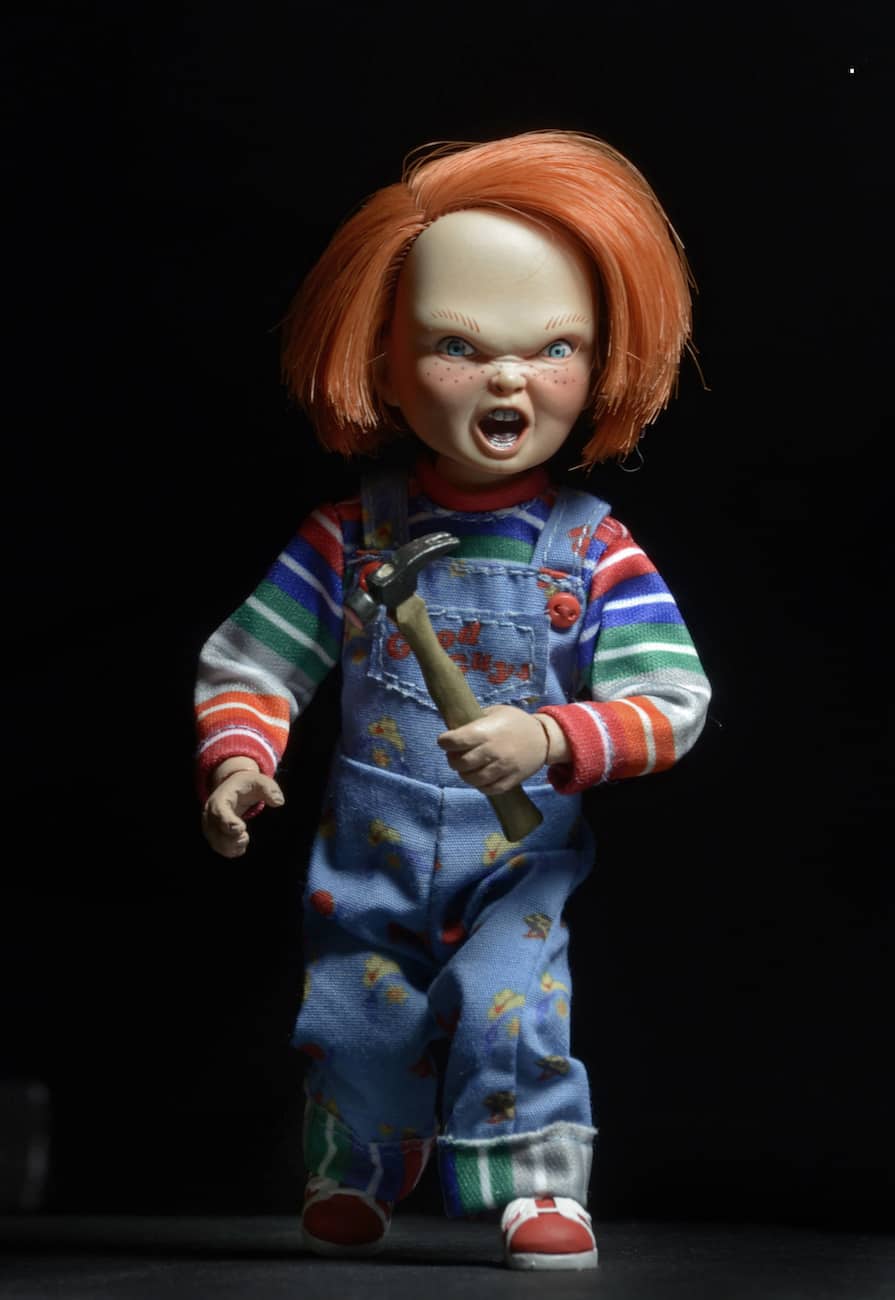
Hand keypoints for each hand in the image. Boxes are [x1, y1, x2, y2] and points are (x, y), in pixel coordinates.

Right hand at [202, 767, 284, 857]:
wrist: (234, 788)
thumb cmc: (247, 785)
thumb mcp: (259, 781)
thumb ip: (270, 789)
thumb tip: (279, 802)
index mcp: (220, 798)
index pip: (218, 811)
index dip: (228, 822)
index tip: (242, 828)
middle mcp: (211, 813)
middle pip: (215, 831)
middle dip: (230, 839)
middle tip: (245, 836)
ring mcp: (211, 825)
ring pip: (216, 842)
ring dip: (231, 846)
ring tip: (245, 838)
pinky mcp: (215, 835)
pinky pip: (219, 848)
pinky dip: (231, 850)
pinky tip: (242, 845)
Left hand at [437, 705, 554, 794]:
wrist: (544, 738)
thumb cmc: (516, 722)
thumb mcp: (495, 712)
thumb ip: (475, 720)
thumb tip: (454, 728)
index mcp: (486, 732)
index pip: (454, 741)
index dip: (444, 742)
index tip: (445, 741)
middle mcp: (492, 751)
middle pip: (460, 763)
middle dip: (452, 759)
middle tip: (455, 756)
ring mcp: (502, 768)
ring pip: (472, 779)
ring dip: (464, 774)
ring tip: (466, 768)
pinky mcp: (510, 780)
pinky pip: (488, 789)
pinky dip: (480, 786)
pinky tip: (479, 777)